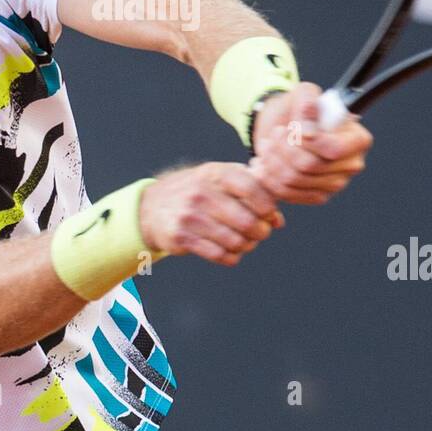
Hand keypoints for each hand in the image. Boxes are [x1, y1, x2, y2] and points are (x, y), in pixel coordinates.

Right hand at [139, 162, 284, 266]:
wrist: (154, 206)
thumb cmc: (199, 191)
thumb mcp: (222, 180)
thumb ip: (253, 192)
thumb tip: (278, 221)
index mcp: (215, 173)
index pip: (251, 188)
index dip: (267, 206)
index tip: (270, 214)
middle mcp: (201, 192)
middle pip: (246, 221)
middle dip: (260, 232)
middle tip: (260, 233)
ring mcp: (189, 215)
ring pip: (235, 241)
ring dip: (247, 246)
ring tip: (246, 242)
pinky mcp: (181, 237)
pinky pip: (218, 255)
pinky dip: (231, 257)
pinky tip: (231, 252)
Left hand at [248, 82, 372, 204]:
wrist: (284, 127)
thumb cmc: (299, 108)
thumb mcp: (303, 93)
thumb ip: (307, 102)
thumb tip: (308, 129)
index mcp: (357, 139)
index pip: (334, 149)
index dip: (308, 141)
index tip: (292, 129)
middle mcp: (351, 165)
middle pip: (310, 166)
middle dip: (283, 148)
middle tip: (274, 134)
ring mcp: (334, 184)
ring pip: (294, 179)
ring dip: (272, 160)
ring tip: (267, 146)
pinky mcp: (315, 196)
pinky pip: (287, 193)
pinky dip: (269, 178)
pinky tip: (264, 164)